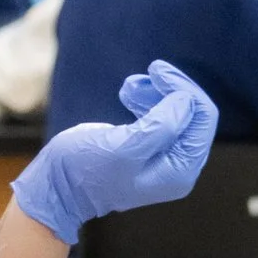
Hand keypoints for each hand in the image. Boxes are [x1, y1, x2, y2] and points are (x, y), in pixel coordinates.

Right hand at [11, 60, 217, 243]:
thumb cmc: (84, 170)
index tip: (157, 71)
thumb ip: (161, 126)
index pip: (202, 119)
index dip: (184, 89)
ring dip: (157, 93)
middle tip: (147, 72)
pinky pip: (161, 119)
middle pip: (193, 115)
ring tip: (130, 86)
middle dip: (171, 90)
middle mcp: (180, 167)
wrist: (55, 187)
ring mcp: (165, 160)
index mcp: (180, 170)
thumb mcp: (124, 147)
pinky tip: (129, 93)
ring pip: (177, 113)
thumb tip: (187, 100)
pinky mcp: (149, 151)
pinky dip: (148, 102)